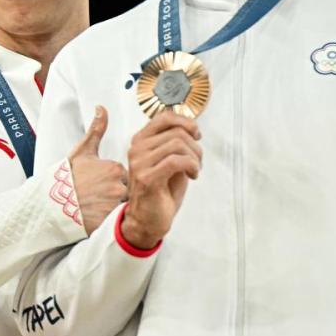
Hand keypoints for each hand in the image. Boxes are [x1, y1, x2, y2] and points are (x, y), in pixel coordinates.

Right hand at [67, 106, 127, 234]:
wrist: (52, 201)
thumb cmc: (67, 177)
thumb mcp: (82, 151)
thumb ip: (96, 130)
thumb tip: (101, 109)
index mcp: (114, 167)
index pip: (123, 175)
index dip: (110, 179)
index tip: (97, 182)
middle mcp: (118, 184)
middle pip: (126, 190)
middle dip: (113, 193)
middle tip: (96, 195)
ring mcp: (115, 203)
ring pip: (123, 204)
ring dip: (112, 206)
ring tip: (96, 205)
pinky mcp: (110, 219)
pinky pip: (117, 219)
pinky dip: (109, 218)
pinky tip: (97, 215)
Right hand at [122, 111, 201, 249]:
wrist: (148, 219)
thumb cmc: (160, 191)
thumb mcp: (168, 160)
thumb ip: (174, 142)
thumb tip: (191, 126)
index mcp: (140, 141)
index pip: (164, 117)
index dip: (186, 122)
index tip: (196, 134)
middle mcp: (137, 148)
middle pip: (176, 132)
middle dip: (195, 146)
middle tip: (198, 161)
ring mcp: (139, 163)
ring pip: (177, 145)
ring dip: (195, 158)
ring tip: (195, 169)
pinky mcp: (147, 177)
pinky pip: (176, 161)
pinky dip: (191, 166)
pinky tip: (192, 175)